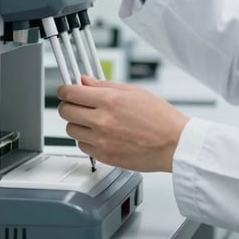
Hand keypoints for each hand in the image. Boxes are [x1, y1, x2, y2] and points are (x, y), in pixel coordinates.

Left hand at [57, 76, 188, 171]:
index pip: (71, 93)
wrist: (174, 143)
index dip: (65, 90)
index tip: (66, 90)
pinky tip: (99, 134)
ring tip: (92, 120)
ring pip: (71, 130)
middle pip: (66, 111)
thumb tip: (86, 81)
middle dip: (68, 105)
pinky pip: (82, 146)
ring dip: (77, 123)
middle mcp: (102, 121)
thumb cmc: (160, 117)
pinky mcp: (104, 156)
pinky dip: (86, 139)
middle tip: (77, 104)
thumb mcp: (134, 92)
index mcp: (109, 101)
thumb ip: (105, 86)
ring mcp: (101, 141)